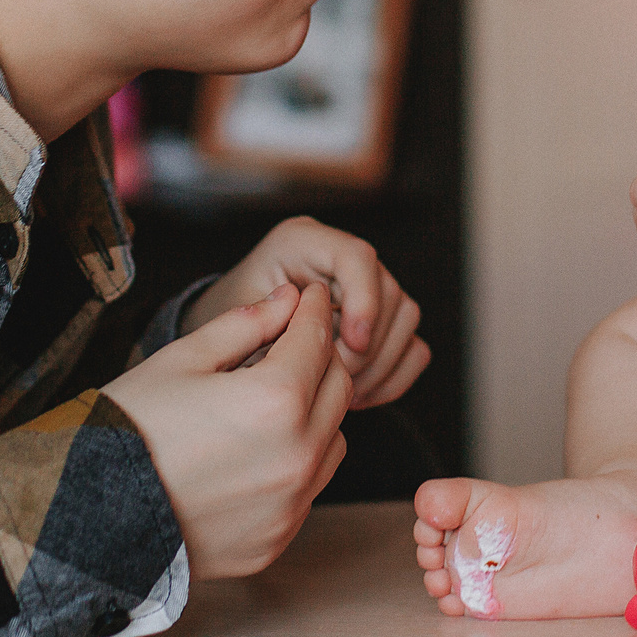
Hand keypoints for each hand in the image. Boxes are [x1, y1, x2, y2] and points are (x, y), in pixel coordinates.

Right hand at [105, 283, 351, 577]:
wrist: (88, 517)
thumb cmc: (129, 429)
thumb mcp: (182, 360)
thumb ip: (245, 325)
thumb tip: (288, 299)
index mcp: (275, 400)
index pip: (317, 339)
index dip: (315, 309)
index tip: (311, 297)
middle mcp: (296, 455)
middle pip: (338, 388)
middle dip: (322, 357)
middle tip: (294, 342)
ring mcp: (289, 505)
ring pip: (334, 440)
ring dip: (316, 413)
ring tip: (273, 401)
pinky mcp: (277, 539)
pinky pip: (309, 488)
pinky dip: (298, 462)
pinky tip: (258, 450)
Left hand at [182, 216, 428, 408]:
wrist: (224, 348)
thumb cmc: (224, 334)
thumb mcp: (234, 324)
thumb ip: (272, 324)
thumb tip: (320, 338)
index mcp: (300, 242)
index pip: (356, 257)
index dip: (364, 300)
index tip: (351, 344)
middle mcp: (337, 256)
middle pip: (390, 290)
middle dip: (369, 346)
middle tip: (336, 381)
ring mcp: (364, 286)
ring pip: (406, 317)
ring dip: (381, 364)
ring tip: (343, 393)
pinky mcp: (380, 319)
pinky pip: (412, 346)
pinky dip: (393, 375)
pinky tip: (361, 394)